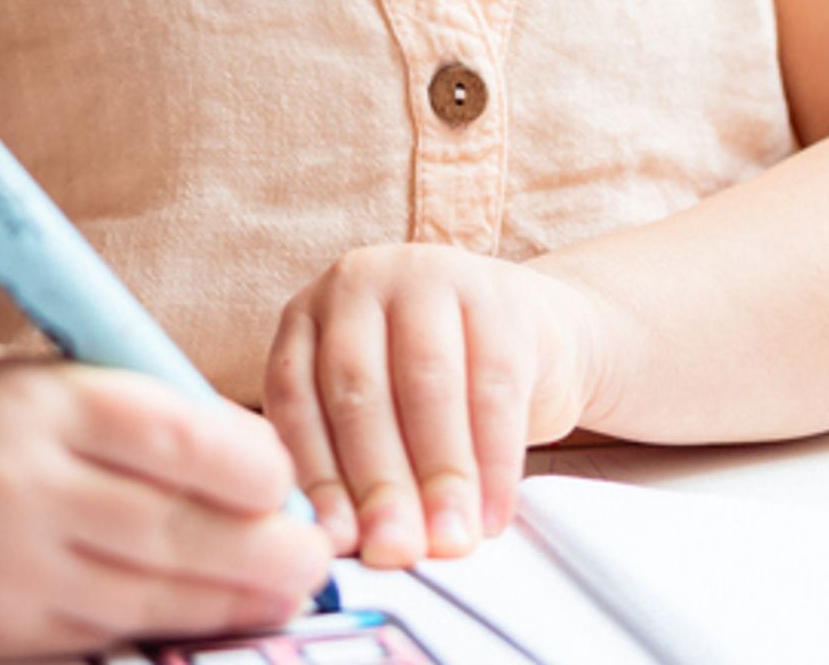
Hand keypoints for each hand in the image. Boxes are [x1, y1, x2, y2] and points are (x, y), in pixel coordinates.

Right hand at [0, 344, 332, 656]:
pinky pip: (105, 639)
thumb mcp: (31, 373)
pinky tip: (198, 613)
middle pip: (184, 537)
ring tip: (275, 588)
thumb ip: (130, 412)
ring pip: (157, 603)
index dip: (256, 466)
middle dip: (267, 554)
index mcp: (35, 403)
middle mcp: (20, 492)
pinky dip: (161, 626)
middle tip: (312, 556)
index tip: (280, 474)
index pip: (181, 438)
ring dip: (232, 603)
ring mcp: (5, 577)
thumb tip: (254, 471)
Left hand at [264, 247, 595, 566]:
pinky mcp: (500, 297)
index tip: (337, 542)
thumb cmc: (437, 388)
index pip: (296, 398)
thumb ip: (349, 461)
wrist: (532, 335)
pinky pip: (495, 387)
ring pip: (426, 388)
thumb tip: (342, 543)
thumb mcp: (376, 411)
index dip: (315, 476)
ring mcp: (430, 278)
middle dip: (378, 484)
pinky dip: (494, 461)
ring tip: (450, 542)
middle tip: (395, 551)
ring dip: (439, 478)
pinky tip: (493, 513)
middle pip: (358, 393)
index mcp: (309, 315)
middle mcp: (358, 282)